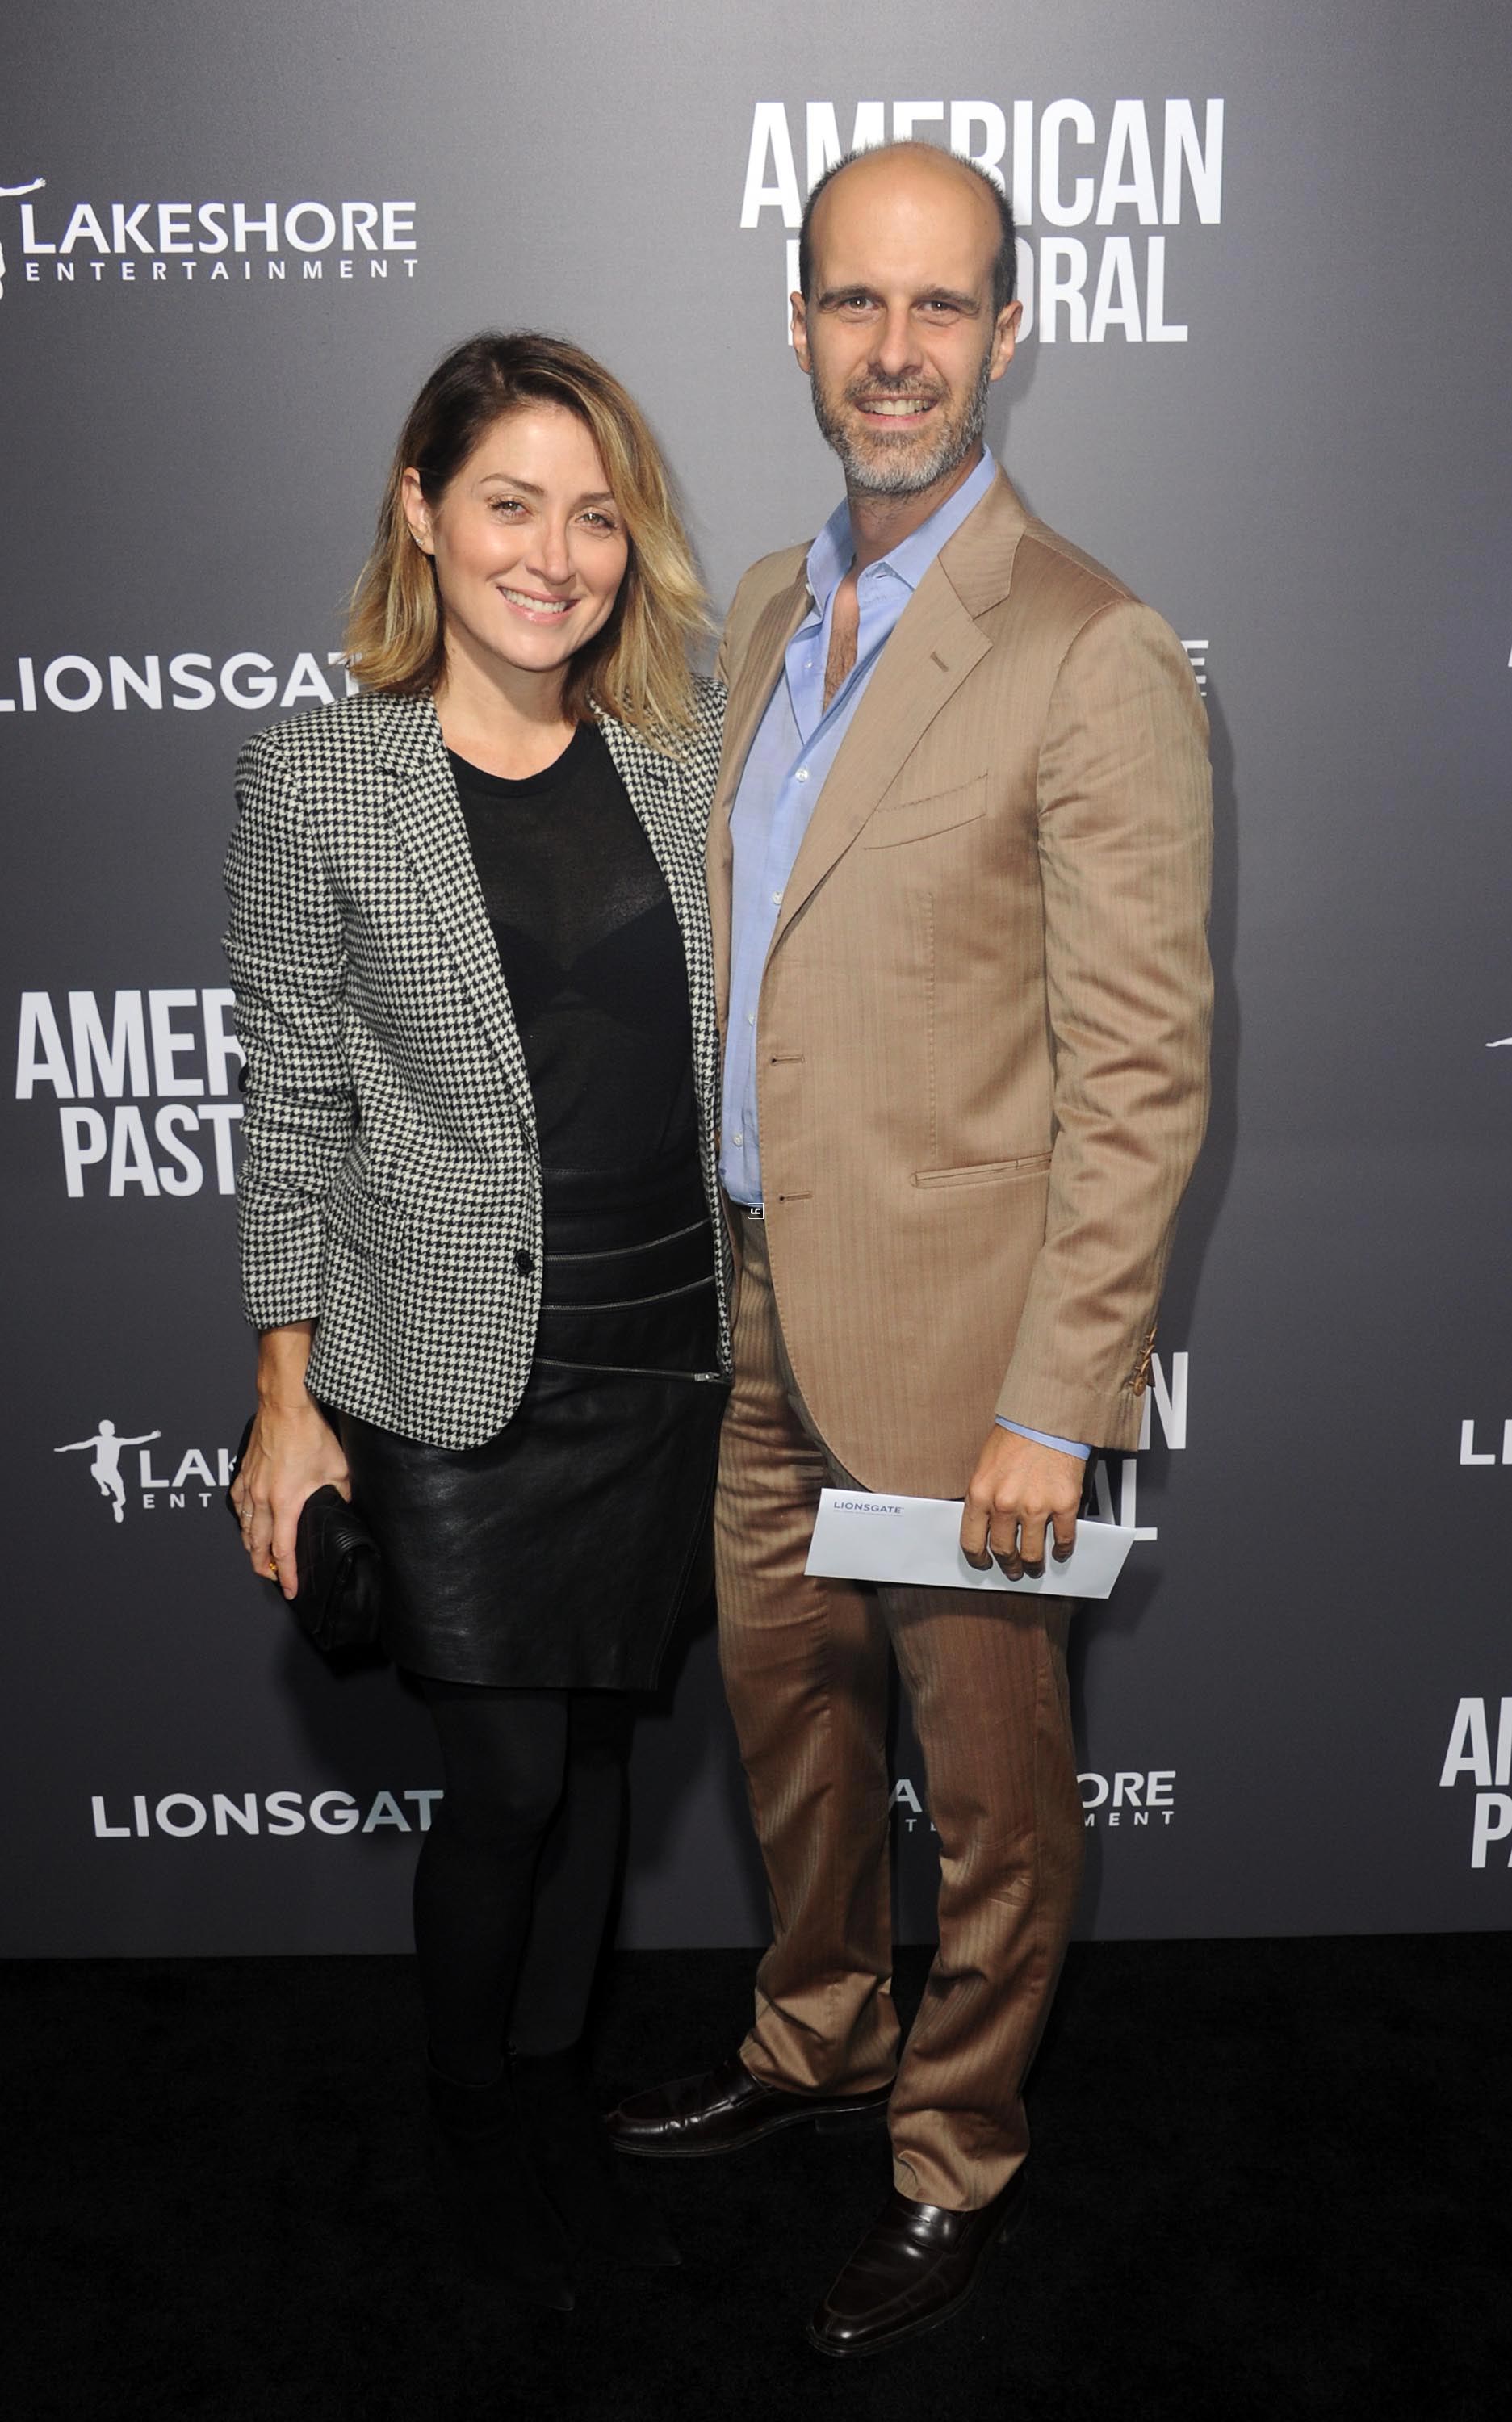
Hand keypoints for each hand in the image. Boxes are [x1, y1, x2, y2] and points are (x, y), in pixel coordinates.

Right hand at [230, 1398, 348, 1601]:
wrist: (284, 1406)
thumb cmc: (310, 1434)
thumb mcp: (338, 1469)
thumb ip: (341, 1494)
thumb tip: (345, 1506)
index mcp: (285, 1503)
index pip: (284, 1551)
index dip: (288, 1575)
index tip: (291, 1590)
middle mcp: (263, 1499)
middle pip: (257, 1546)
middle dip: (264, 1567)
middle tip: (272, 1578)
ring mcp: (250, 1486)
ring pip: (246, 1527)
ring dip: (252, 1547)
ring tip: (259, 1558)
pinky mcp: (244, 1473)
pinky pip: (239, 1505)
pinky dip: (243, 1520)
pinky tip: (248, 1523)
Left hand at [960, 1429, 1083, 1579]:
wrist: (1048, 1417)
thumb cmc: (1016, 1435)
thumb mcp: (985, 1466)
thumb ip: (984, 1496)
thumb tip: (986, 1524)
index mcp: (980, 1494)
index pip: (972, 1541)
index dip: (978, 1558)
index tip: (983, 1563)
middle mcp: (1005, 1505)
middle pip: (1003, 1551)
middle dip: (1008, 1565)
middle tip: (1012, 1569)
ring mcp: (1036, 1507)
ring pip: (1032, 1553)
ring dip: (1033, 1564)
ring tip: (1035, 1567)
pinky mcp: (1064, 1504)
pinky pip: (1063, 1539)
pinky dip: (1061, 1550)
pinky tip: (1059, 1552)